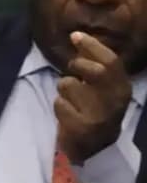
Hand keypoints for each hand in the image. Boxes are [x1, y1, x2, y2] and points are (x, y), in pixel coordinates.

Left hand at [56, 32, 132, 162]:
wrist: (95, 146)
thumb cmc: (95, 109)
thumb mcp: (101, 87)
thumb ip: (93, 63)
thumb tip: (77, 36)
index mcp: (123, 88)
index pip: (111, 62)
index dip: (92, 45)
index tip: (75, 35)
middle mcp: (116, 101)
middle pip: (94, 70)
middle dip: (77, 65)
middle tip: (73, 70)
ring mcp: (101, 115)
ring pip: (68, 85)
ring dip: (63, 90)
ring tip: (72, 101)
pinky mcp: (83, 128)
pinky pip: (59, 104)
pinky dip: (59, 106)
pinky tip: (69, 115)